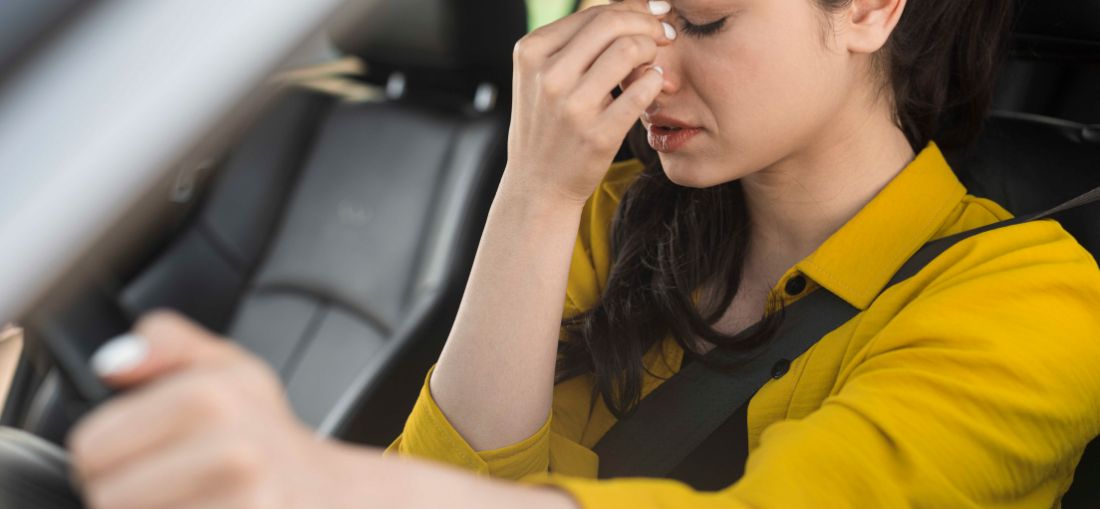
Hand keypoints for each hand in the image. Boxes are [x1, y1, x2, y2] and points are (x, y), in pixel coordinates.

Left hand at [68, 311, 349, 508]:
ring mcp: (247, 504)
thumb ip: (168, 342)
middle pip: (107, 496)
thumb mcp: (229, 367)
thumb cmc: (267, 436)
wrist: (329, 493)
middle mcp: (233, 453)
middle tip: (170, 482)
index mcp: (214, 398)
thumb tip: (114, 363)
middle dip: (130, 492)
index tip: (145, 452)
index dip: (108, 452)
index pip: (91, 447)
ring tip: (191, 500)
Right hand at [505, 0, 671, 202]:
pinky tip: (655, 84)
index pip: (593, 13)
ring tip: (654, 62)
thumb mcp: (542, 77)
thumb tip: (632, 10)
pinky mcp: (597, 134)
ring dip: (653, 50)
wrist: (538, 185)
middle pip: (612, 23)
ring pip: (629, 49)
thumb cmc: (548, 125)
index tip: (653, 15)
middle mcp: (548, 76)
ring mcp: (572, 106)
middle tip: (665, 33)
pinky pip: (642, 89)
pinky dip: (655, 80)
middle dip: (648, 23)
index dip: (632, 9)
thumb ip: (575, 44)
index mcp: (532, 53)